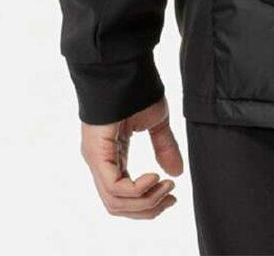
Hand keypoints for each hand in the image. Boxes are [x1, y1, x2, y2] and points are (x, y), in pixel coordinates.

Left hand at [80, 96, 183, 219]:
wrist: (123, 65)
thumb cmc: (136, 88)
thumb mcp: (156, 122)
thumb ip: (164, 147)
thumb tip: (177, 173)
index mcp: (111, 157)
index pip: (124, 196)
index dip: (148, 203)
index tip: (173, 195)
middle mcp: (100, 162)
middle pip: (118, 206)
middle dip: (148, 208)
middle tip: (171, 198)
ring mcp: (96, 159)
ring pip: (115, 202)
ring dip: (145, 201)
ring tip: (166, 186)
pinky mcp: (97, 153)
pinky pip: (114, 186)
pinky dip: (136, 189)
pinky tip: (154, 177)